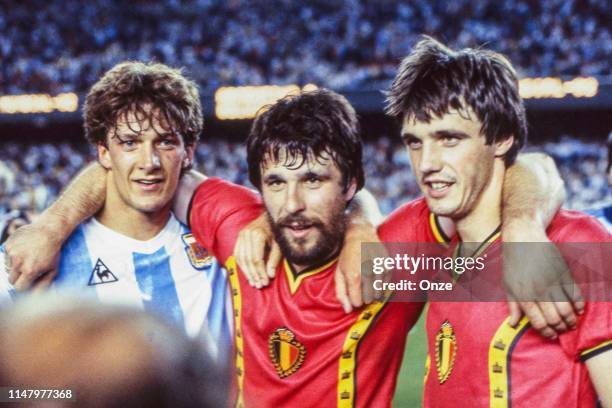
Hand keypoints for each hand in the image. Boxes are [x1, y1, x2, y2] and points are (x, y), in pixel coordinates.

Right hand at [4, 221, 61, 290]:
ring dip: (15, 267)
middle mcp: (18, 262)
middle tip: (29, 270)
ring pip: (8, 268)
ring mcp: (11, 253)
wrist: (49, 230)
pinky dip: (13, 256)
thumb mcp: (53, 270)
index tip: (29, 283)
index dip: (24, 286)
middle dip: (19, 278)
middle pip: (11, 280)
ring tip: (28, 258)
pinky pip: (6, 257)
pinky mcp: (7, 245)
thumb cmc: (53, 252)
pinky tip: (24, 250)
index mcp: (30, 270)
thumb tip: (35, 298)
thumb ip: (43, 285)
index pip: (19, 288)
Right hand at [234, 213, 280, 287]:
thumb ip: (274, 259)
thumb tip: (270, 275)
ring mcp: (241, 235)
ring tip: (253, 282)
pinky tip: (248, 273)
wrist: (270, 217)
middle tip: (259, 285)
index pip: (256, 259)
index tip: (265, 282)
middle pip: (248, 260)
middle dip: (253, 274)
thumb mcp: (279, 245)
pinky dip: (242, 265)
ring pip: (240, 258)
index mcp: (258, 235)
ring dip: (246, 272)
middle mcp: (247, 234)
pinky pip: (237, 254)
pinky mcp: (239, 237)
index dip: (260, 272)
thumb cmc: (276, 231)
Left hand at [335, 221, 382, 312]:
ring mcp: (380, 269)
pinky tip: (375, 274)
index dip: (355, 299)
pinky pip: (386, 286)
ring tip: (367, 279)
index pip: (357, 302)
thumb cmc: (347, 256)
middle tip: (360, 284)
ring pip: (379, 294)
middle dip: (364, 295)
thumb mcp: (338, 273)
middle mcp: (368, 272)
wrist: (361, 236)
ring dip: (373, 290)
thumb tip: (348, 310)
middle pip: (369, 299)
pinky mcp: (389, 266)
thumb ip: (341, 293)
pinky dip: (381, 284)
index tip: (353, 292)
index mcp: (353, 275)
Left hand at [503, 221, 582, 338]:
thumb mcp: (507, 285)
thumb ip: (513, 306)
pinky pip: (575, 294)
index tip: (551, 335)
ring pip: (566, 309)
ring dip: (570, 320)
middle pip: (554, 319)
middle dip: (559, 328)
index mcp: (523, 295)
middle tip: (562, 330)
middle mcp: (538, 291)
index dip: (546, 332)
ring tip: (571, 324)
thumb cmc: (512, 263)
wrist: (523, 238)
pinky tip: (578, 310)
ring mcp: (552, 282)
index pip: (538, 322)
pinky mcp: (563, 273)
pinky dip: (579, 305)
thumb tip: (513, 324)